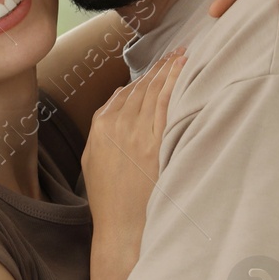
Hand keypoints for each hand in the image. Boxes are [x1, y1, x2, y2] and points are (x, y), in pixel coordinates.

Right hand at [79, 49, 185, 264]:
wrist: (123, 228)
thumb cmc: (110, 199)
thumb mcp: (93, 160)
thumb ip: (102, 126)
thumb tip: (120, 96)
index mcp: (101, 127)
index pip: (127, 92)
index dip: (146, 75)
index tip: (161, 64)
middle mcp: (118, 125)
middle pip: (144, 87)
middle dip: (162, 67)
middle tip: (179, 51)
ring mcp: (138, 134)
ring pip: (156, 92)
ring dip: (171, 70)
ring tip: (185, 55)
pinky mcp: (157, 145)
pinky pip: (167, 105)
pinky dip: (176, 84)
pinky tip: (185, 71)